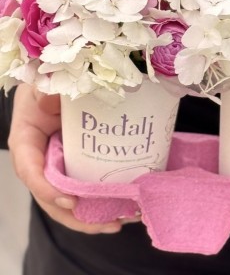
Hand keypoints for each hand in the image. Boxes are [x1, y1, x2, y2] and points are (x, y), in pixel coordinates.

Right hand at [7, 84, 138, 233]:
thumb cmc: (46, 85)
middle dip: (77, 217)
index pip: (30, 171)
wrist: (57, 86)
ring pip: (69, 199)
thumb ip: (46, 92)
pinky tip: (122, 206)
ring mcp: (59, 165)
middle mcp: (40, 161)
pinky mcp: (75, 165)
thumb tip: (52, 103)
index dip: (47, 190)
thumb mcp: (43, 84)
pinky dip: (100, 200)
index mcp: (26, 142)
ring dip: (92, 216)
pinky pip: (84, 187)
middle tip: (109, 224)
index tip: (72, 201)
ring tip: (120, 222)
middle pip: (51, 197)